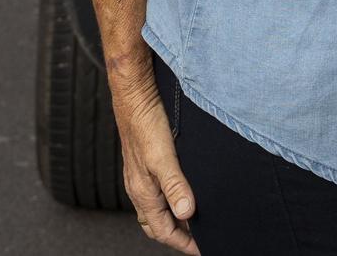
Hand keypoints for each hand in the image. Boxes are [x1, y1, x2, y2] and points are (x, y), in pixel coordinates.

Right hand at [110, 65, 199, 252]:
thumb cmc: (146, 123)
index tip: (201, 250)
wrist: (134, 96)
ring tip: (196, 219)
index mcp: (143, 193)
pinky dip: (170, 201)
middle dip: (177, 235)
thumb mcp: (164, 157)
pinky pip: (155, 194)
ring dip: (174, 218)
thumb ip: (175, 186)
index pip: (163, 231)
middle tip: (200, 238)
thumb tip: (187, 213)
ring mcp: (139, 177)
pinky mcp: (144, 164)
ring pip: (155, 210)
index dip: (183, 243)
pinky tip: (182, 192)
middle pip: (157, 224)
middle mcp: (139, 188)